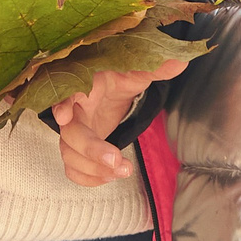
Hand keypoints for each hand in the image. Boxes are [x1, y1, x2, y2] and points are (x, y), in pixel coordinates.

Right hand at [52, 62, 190, 186]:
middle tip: (116, 159)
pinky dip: (88, 178)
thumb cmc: (118, 78)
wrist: (111, 91)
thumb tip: (179, 62)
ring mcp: (75, 132)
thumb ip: (153, 69)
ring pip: (69, 154)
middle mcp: (75, 111)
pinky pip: (73, 168)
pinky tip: (110, 177)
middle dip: (91, 150)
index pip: (66, 93)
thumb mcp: (135, 72)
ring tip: (122, 170)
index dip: (61, 105)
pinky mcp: (78, 149)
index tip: (63, 116)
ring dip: (93, 168)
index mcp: (85, 86)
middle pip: (70, 133)